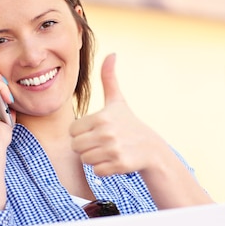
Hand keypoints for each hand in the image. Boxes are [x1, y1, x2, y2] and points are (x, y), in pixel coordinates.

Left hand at [70, 54, 161, 176]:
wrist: (151, 149)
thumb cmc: (129, 124)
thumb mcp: (118, 101)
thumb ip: (109, 78)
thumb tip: (112, 54)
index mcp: (101, 117)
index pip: (72, 131)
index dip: (82, 133)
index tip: (96, 131)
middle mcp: (106, 132)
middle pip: (76, 147)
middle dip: (86, 147)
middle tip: (102, 144)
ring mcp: (113, 149)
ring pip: (85, 160)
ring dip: (95, 158)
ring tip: (109, 151)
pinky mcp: (119, 165)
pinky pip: (97, 171)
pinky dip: (104, 169)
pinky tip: (115, 161)